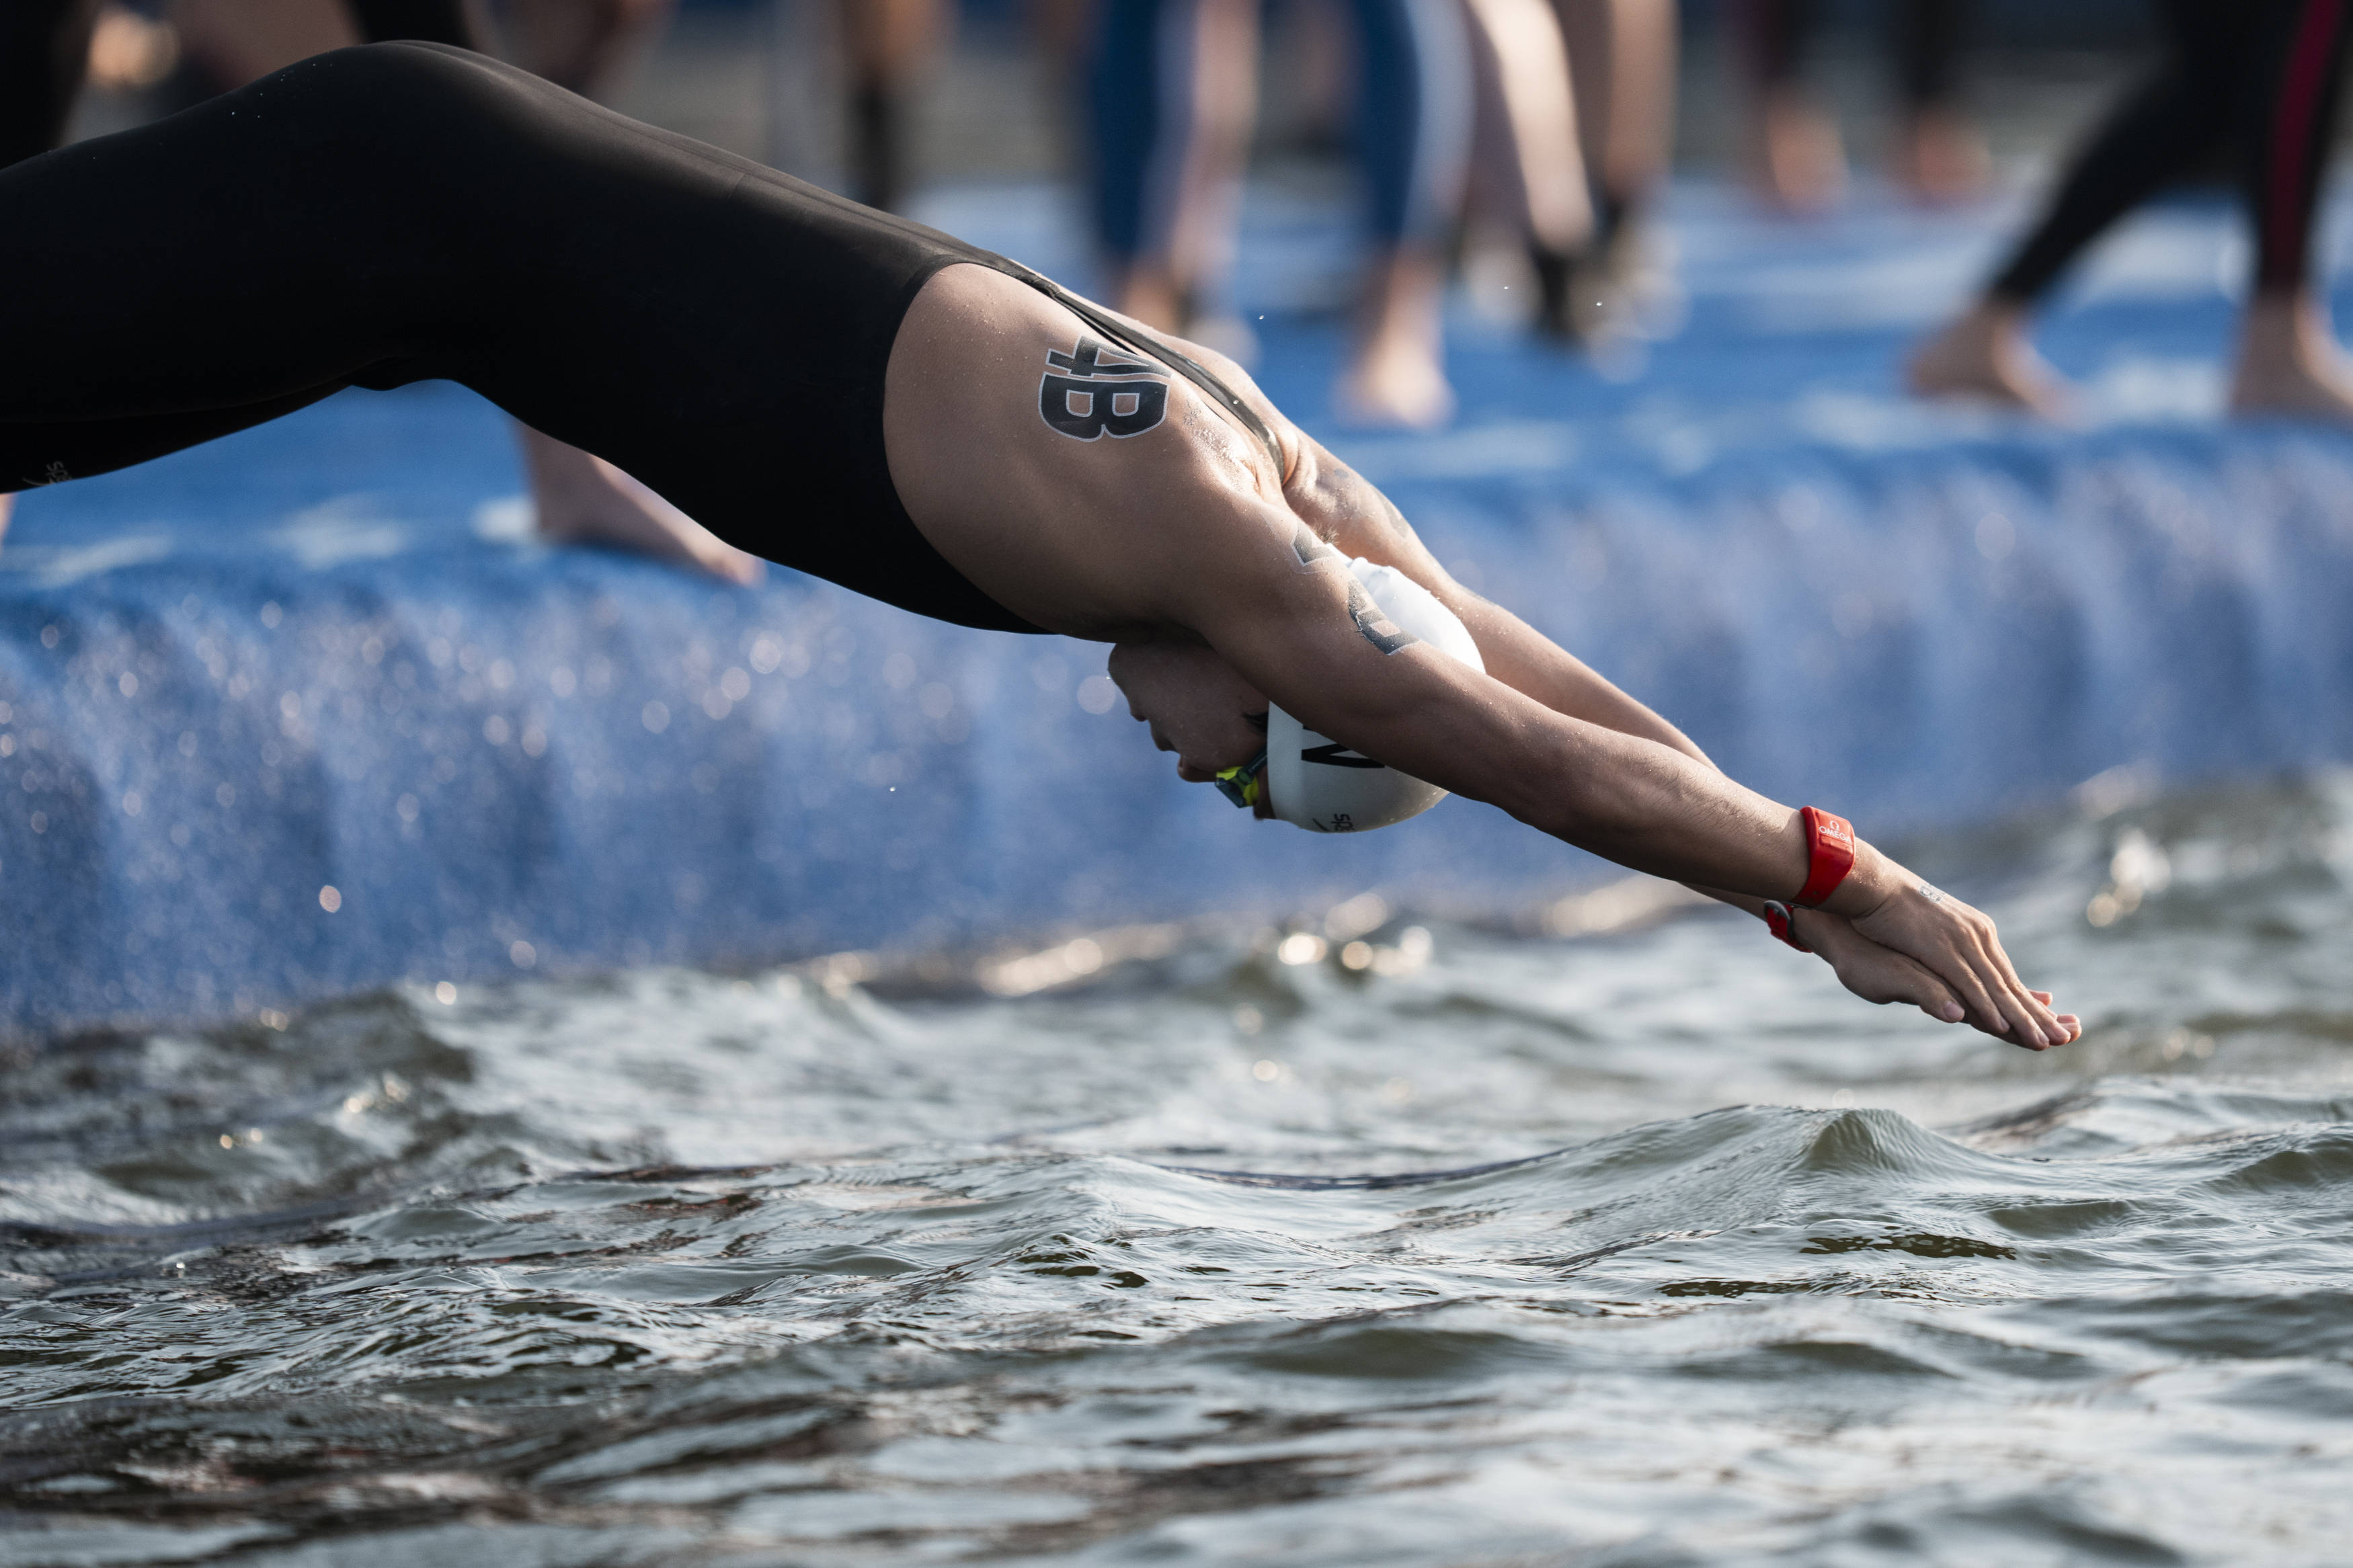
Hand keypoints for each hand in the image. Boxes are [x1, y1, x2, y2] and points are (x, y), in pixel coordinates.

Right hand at [1827, 866, 2079, 1048]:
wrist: (1872, 884)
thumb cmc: (1891, 909)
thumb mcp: (1928, 931)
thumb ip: (1945, 950)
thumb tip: (1952, 959)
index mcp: (1976, 932)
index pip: (2006, 975)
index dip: (2030, 1001)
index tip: (2054, 1019)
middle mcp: (1977, 936)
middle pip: (2010, 984)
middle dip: (2039, 1015)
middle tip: (2067, 1037)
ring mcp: (1961, 942)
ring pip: (1997, 988)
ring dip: (2020, 1018)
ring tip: (2043, 1042)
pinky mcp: (1941, 949)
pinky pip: (1969, 983)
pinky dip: (1986, 1006)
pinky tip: (1999, 1026)